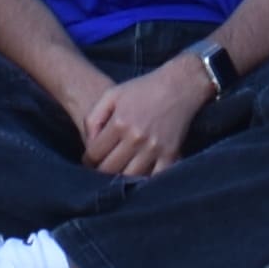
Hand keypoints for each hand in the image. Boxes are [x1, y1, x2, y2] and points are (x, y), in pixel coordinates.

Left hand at [75, 51, 212, 180]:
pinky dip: (145, 182)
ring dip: (120, 180)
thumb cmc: (143, 89)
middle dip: (101, 172)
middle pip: (110, 169)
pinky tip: (139, 177)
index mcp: (119, 123)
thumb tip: (89, 143)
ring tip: (118, 174)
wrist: (180, 85)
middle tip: (101, 170)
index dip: (88, 160)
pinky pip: (154, 178)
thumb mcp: (112, 94)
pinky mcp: (171, 154)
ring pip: (129, 177)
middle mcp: (136, 138)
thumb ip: (93, 117)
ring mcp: (154, 148)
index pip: (94, 153)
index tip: (91, 161)